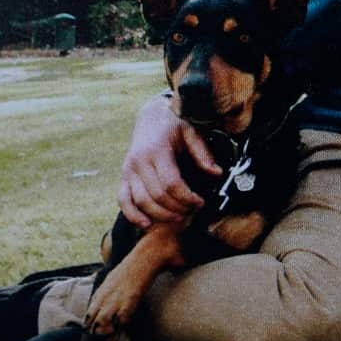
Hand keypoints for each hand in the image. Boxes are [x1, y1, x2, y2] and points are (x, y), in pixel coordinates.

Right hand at [118, 96, 214, 227]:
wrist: (152, 116)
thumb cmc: (174, 124)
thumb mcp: (191, 131)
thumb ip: (203, 153)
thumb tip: (217, 173)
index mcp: (157, 151)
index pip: (171, 183)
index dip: (187, 198)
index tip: (201, 202)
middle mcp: (139, 162)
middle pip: (157, 196)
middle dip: (177, 208)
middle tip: (192, 211)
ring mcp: (129, 170)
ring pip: (141, 201)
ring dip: (160, 215)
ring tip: (178, 217)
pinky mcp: (124, 176)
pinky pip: (123, 200)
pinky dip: (133, 215)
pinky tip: (147, 224)